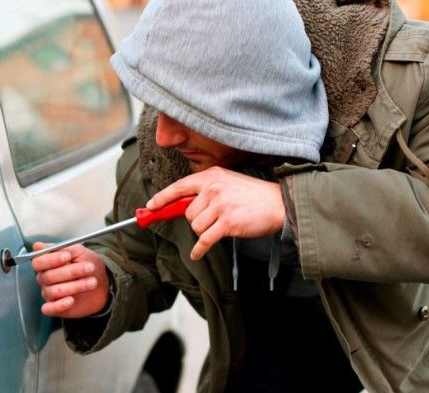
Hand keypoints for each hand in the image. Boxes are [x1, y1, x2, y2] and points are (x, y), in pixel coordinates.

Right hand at [31, 242, 109, 317]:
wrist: (103, 284)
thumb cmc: (88, 266)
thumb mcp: (79, 252)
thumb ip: (62, 248)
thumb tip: (38, 246)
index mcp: (47, 263)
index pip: (39, 262)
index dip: (51, 260)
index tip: (67, 257)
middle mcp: (45, 278)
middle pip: (48, 276)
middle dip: (71, 272)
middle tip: (89, 268)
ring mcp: (49, 293)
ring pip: (53, 291)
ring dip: (74, 286)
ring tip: (92, 282)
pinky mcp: (55, 307)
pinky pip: (48, 309)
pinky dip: (58, 305)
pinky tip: (70, 300)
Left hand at [146, 167, 284, 260]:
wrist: (278, 204)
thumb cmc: (253, 196)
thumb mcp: (228, 183)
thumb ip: (207, 190)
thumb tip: (183, 205)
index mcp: (211, 176)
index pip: (179, 186)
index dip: (162, 198)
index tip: (150, 206)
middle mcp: (213, 188)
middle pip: (187, 213)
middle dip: (196, 220)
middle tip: (214, 220)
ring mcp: (220, 205)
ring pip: (195, 227)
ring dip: (204, 232)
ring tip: (221, 226)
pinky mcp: (227, 223)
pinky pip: (204, 240)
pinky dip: (199, 249)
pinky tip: (197, 253)